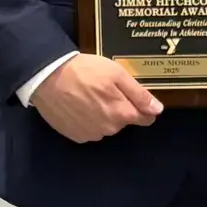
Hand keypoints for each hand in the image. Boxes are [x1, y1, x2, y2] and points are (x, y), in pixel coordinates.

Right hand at [29, 54, 161, 142]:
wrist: (48, 77)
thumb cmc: (85, 71)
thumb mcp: (117, 74)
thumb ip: (139, 94)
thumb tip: (157, 110)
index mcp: (122, 114)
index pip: (145, 119)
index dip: (144, 107)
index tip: (135, 96)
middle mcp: (108, 129)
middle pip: (124, 121)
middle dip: (120, 108)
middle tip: (107, 89)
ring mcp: (90, 134)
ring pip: (106, 126)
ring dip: (103, 114)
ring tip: (90, 95)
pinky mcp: (74, 135)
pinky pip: (90, 129)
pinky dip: (88, 120)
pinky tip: (80, 105)